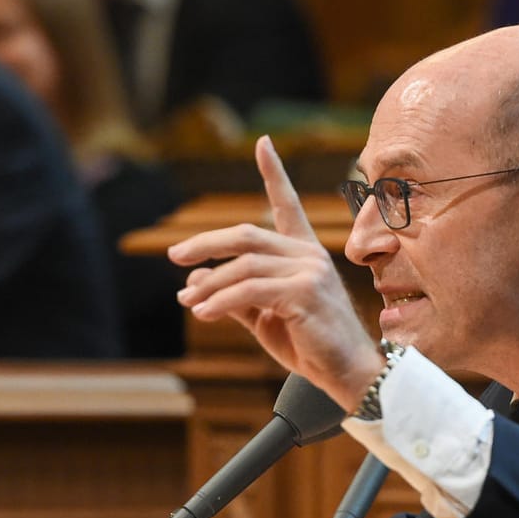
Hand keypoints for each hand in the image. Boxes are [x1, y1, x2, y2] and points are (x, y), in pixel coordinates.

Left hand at [168, 136, 381, 409]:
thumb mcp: (263, 317)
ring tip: (187, 300)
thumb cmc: (308, 345)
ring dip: (208, 283)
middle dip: (205, 243)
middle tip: (173, 256)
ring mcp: (309, 270)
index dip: (274, 173)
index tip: (263, 144)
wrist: (345, 374)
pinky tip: (203, 313)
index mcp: (303, 253)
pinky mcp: (305, 292)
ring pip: (243, 265)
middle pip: (246, 235)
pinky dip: (220, 301)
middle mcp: (308, 254)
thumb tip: (192, 277)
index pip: (286, 205)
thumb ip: (232, 295)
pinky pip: (250, 291)